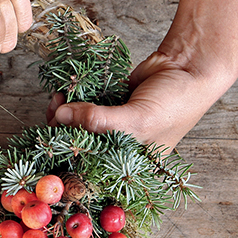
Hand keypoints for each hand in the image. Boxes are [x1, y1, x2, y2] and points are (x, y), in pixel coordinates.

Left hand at [46, 48, 231, 151]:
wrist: (189, 67)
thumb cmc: (175, 103)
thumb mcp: (137, 119)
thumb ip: (97, 120)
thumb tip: (60, 115)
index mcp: (128, 164)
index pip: (89, 170)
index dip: (66, 160)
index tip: (47, 146)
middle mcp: (117, 147)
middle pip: (78, 144)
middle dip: (60, 130)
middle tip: (53, 112)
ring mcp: (111, 125)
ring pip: (76, 124)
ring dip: (63, 113)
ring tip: (58, 99)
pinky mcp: (107, 105)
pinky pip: (82, 106)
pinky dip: (71, 100)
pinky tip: (64, 93)